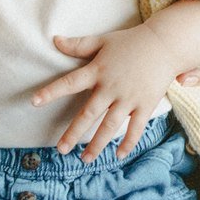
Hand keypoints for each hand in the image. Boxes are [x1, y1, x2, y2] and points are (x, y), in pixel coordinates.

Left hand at [33, 22, 182, 161]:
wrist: (165, 43)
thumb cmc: (131, 41)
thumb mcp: (103, 40)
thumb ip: (78, 45)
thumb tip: (54, 40)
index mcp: (98, 71)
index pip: (70, 83)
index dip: (51, 91)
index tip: (34, 102)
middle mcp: (111, 87)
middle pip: (89, 113)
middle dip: (73, 133)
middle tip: (60, 150)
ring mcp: (129, 97)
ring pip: (110, 126)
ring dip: (97, 144)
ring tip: (85, 159)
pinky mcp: (145, 104)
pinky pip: (136, 127)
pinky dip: (128, 142)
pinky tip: (118, 155)